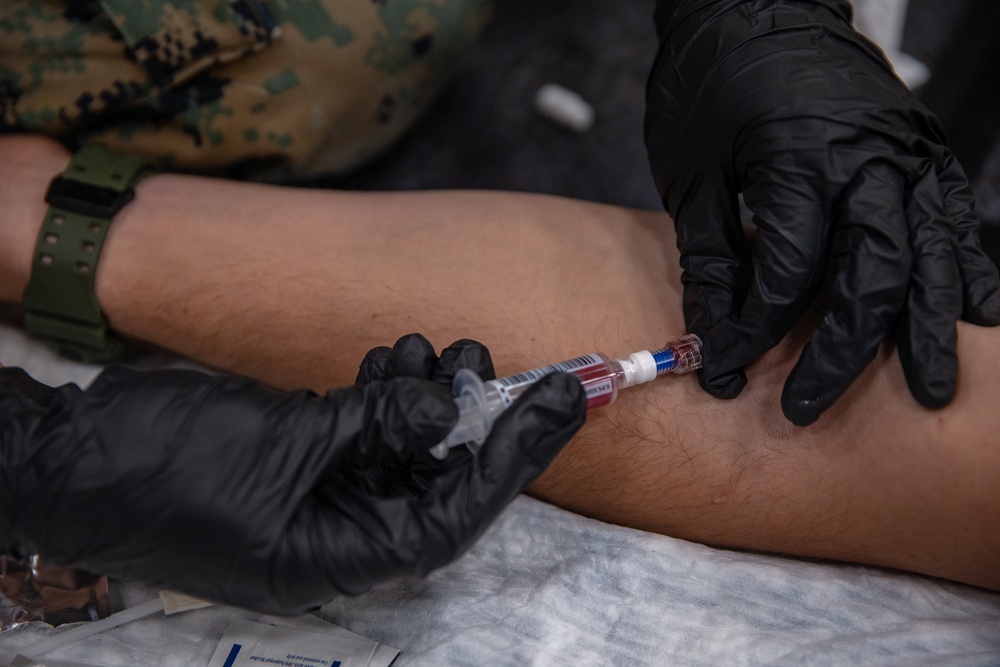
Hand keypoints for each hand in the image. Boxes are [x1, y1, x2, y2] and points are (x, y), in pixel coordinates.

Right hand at [0, 357, 583, 613]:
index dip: (512, 458)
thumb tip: (450, 409)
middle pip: (436, 481)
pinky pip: (362, 428)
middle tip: (494, 354)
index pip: (454, 514)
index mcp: (342, 556)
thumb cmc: (169, 466)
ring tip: (442, 342)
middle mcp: (341, 534)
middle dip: (473, 418)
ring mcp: (319, 496)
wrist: (71, 454)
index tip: (560, 402)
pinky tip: (397, 353)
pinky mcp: (299, 458)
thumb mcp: (284, 443)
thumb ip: (375, 425)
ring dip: (429, 394)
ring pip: (402, 448)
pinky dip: (384, 390)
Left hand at [645, 0, 999, 423]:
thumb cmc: (715, 76)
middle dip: (844, 353)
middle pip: (870, 277)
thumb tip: (711, 331)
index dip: (754, 329)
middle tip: (812, 405)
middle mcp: (866, 160)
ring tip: (933, 387)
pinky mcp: (919, 146)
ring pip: (928, 255)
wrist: (755, 1)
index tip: (726, 362)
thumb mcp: (692, 169)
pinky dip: (962, 268)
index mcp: (801, 160)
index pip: (786, 275)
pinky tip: (970, 310)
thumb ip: (707, 254)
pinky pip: (949, 218)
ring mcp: (904, 151)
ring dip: (930, 327)